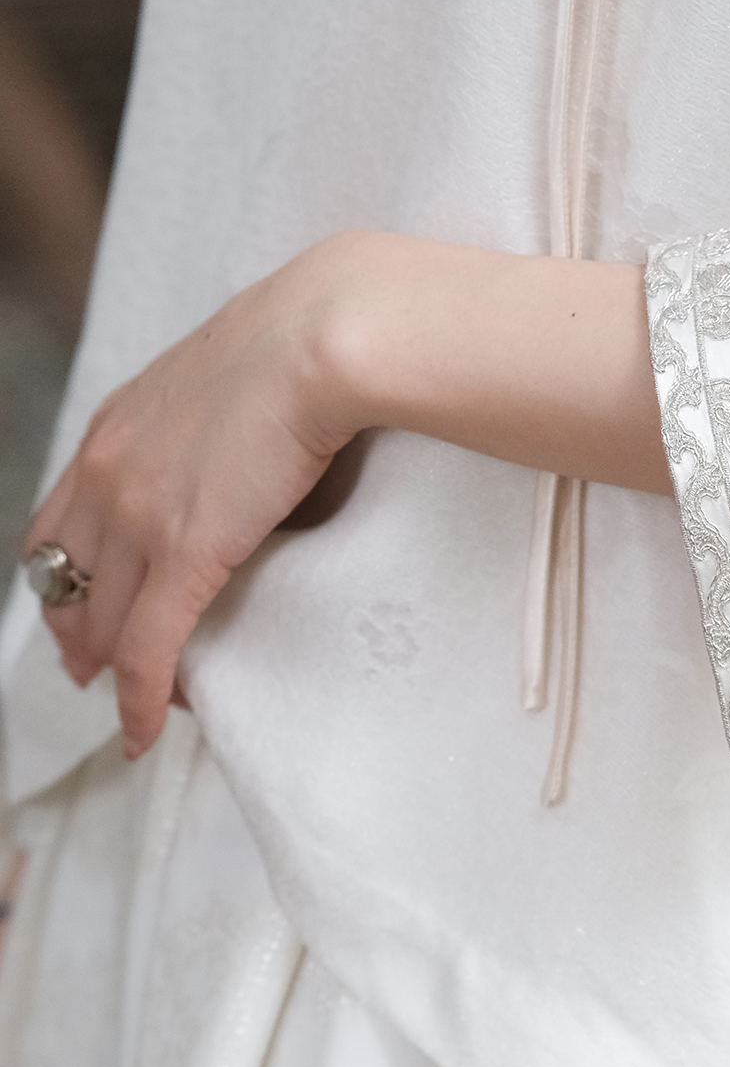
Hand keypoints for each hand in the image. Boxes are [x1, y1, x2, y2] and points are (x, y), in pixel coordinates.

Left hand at [25, 237, 359, 757]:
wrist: (329, 335)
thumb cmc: (310, 342)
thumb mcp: (232, 380)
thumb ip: (221, 421)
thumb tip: (257, 448)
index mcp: (116, 427)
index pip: (61, 523)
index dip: (67, 578)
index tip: (84, 607)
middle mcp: (107, 472)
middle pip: (68, 580)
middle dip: (79, 634)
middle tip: (96, 671)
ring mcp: (139, 514)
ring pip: (101, 622)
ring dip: (112, 672)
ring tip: (134, 706)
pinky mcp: (185, 553)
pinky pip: (146, 649)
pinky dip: (138, 699)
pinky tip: (144, 731)